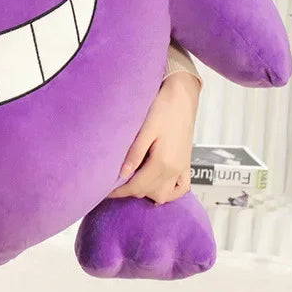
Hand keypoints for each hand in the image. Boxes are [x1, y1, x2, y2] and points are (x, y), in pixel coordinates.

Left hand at [106, 71, 200, 204]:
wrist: (182, 97)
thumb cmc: (164, 108)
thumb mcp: (146, 129)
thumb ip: (134, 153)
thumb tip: (122, 174)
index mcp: (163, 162)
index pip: (137, 187)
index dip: (119, 191)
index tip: (105, 190)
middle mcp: (174, 169)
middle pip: (149, 192)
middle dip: (130, 191)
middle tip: (114, 183)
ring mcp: (182, 168)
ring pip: (164, 194)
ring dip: (148, 192)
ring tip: (132, 182)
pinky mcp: (186, 163)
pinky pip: (181, 188)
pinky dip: (169, 192)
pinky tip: (157, 187)